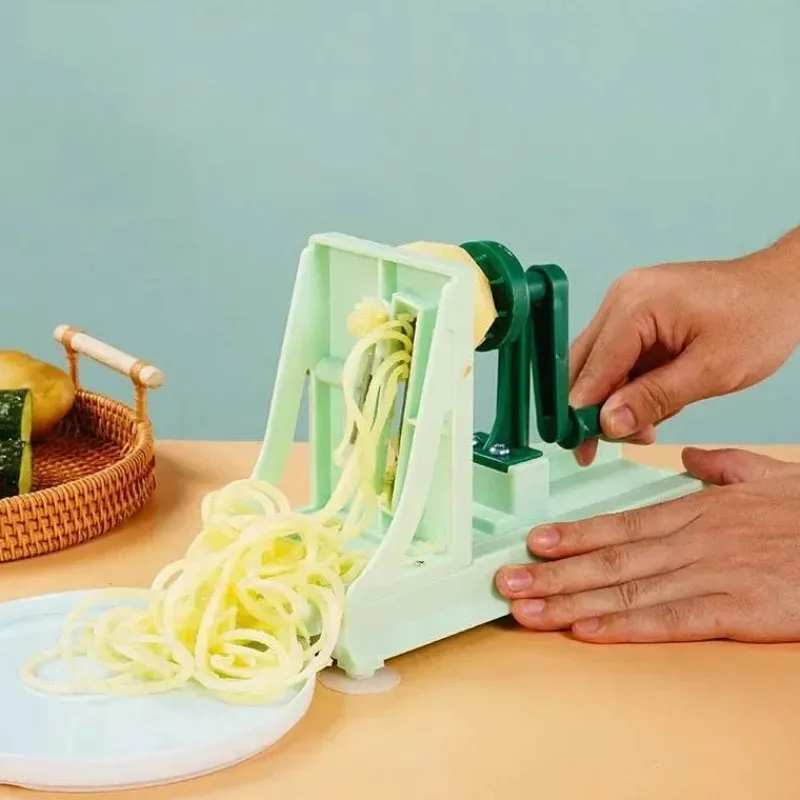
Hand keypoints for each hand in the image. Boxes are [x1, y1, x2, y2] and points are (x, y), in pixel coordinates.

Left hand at [495, 447, 799, 642]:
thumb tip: (689, 456)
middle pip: (610, 558)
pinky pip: (670, 619)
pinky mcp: (738, 609)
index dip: (572, 535)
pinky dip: (624, 625)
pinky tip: (587, 631)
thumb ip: (721, 466)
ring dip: (570, 601)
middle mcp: (693, 540)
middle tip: (507, 581)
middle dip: (553, 573)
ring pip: (627, 588)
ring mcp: (713, 574)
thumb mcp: (765, 477)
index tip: (532, 543)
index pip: (620, 523)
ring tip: (528, 609)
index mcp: (696, 511)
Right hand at [569, 230, 799, 465]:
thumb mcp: (711, 371)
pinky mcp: (637, 314)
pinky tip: (652, 403)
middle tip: (602, 446)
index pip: (593, 367)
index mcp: (636, 304)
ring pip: (599, 365)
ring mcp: (628, 303)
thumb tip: (609, 422)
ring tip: (648, 425)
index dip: (583, 411)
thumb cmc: (760, 318)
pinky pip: (618, 358)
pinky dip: (629, 386)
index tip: (581, 445)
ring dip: (615, 401)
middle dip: (594, 409)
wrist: (785, 290)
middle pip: (585, 364)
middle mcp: (623, 298)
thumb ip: (654, 398)